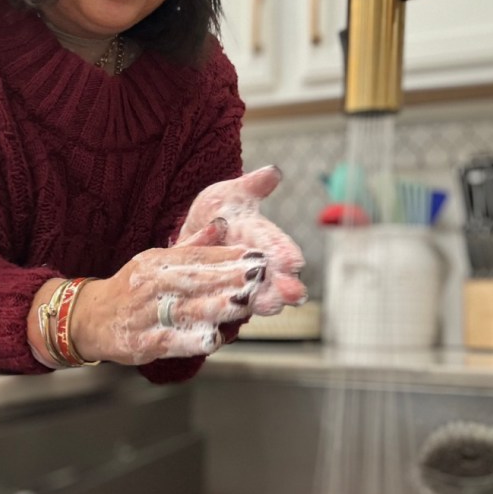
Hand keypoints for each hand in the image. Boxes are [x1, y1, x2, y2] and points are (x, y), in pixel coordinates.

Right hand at [73, 219, 267, 364]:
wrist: (90, 319)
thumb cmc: (131, 288)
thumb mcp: (156, 260)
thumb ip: (192, 247)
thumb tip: (222, 224)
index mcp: (157, 262)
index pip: (195, 256)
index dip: (226, 256)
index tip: (255, 255)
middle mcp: (150, 285)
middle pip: (193, 280)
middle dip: (228, 278)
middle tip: (258, 276)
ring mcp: (145, 314)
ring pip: (185, 310)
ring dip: (216, 307)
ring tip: (244, 303)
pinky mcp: (142, 342)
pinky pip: (170, 341)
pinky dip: (191, 340)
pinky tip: (213, 339)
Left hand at [179, 166, 305, 314]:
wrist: (197, 230)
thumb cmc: (220, 208)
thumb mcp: (231, 193)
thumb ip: (252, 185)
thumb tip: (274, 172)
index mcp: (258, 234)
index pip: (275, 243)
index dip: (285, 253)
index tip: (295, 262)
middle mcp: (254, 260)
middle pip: (272, 274)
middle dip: (282, 285)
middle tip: (292, 295)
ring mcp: (240, 278)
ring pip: (255, 293)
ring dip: (263, 301)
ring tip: (270, 307)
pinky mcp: (223, 292)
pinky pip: (230, 306)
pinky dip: (232, 314)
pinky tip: (234, 321)